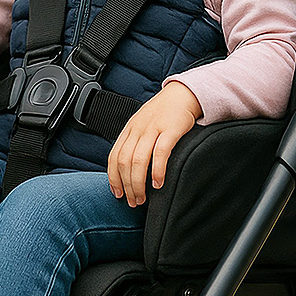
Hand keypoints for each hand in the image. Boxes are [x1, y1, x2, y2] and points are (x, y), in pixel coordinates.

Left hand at [107, 81, 201, 207]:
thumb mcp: (143, 125)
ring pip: (138, 160)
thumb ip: (134, 143)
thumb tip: (127, 170)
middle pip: (124, 162)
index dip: (114, 178)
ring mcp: (153, 129)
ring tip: (143, 198)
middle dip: (127, 185)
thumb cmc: (163, 113)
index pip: (114, 157)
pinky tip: (158, 183)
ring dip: (138, 183)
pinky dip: (157, 170)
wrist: (182, 94)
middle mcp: (137, 129)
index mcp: (129, 130)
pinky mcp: (170, 130)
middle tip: (133, 201)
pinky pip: (160, 153)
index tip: (118, 194)